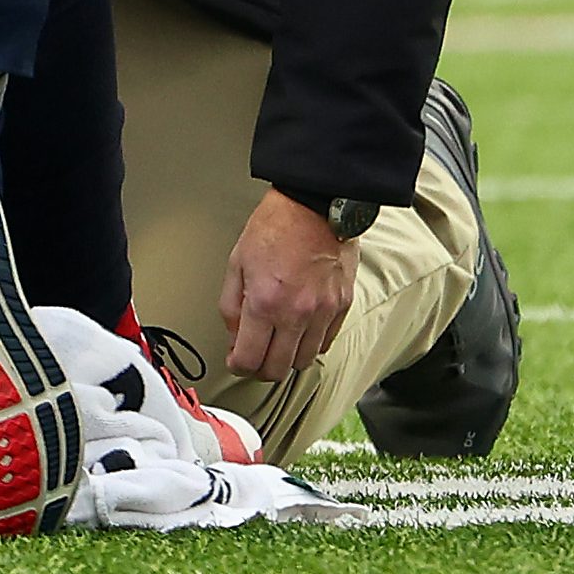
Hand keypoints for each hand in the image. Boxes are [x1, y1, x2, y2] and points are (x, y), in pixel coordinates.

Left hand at [220, 189, 359, 384]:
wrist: (315, 204)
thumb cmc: (276, 226)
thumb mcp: (237, 263)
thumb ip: (231, 306)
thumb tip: (234, 335)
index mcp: (265, 303)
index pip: (249, 360)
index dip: (238, 366)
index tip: (237, 360)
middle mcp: (296, 313)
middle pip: (277, 369)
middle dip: (261, 368)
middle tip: (255, 356)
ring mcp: (323, 311)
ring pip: (304, 361)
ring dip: (288, 358)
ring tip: (278, 342)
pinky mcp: (342, 305)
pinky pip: (326, 342)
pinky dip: (311, 343)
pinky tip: (300, 329)